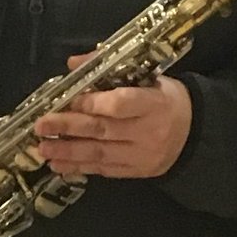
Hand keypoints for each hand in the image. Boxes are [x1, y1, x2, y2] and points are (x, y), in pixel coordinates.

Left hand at [33, 57, 191, 178]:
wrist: (194, 134)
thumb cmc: (166, 99)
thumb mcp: (148, 76)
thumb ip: (110, 69)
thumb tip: (73, 64)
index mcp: (154, 103)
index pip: (121, 104)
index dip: (94, 103)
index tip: (70, 100)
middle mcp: (147, 131)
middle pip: (103, 129)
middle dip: (69, 127)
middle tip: (42, 125)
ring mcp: (141, 155)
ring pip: (99, 153)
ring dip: (68, 151)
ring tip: (43, 148)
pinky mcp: (135, 172)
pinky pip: (103, 171)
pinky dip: (79, 167)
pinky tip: (59, 165)